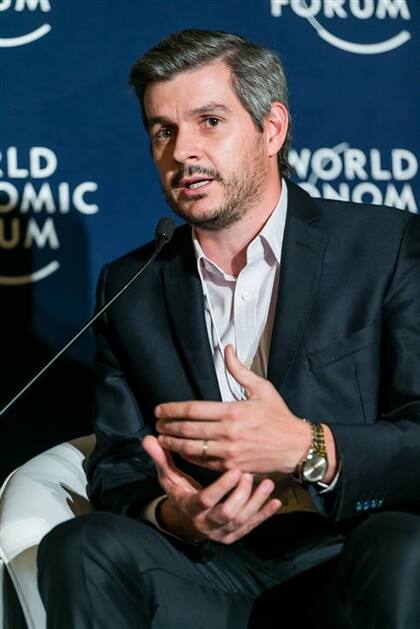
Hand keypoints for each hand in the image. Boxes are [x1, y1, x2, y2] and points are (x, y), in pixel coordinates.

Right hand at [142, 435, 280, 544]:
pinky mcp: (235, 534)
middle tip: (249, 474)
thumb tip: (147, 439)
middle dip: (240, 495)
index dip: (221, 487)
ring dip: (256, 502)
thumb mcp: (169, 478)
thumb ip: (161, 459)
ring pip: (242, 520)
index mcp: (191, 508)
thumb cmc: (180, 492)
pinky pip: (252, 526)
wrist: (187, 521)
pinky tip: (276, 501)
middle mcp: (207, 523)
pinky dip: (265, 514)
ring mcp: (222, 531)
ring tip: (266, 483)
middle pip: (227, 513)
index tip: (234, 470)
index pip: (206, 500)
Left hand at [155, 345, 312, 474]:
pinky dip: (188, 457)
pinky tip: (180, 451)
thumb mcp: (262, 389)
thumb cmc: (278, 416)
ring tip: (162, 438)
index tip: (160, 410)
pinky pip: (203, 463)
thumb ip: (240, 371)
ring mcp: (229, 453)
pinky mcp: (231, 467)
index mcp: (233, 411)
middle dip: (168, 427)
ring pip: (192, 449)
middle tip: (157, 424)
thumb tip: (227, 350)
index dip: (172, 410)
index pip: (193, 410)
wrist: (295, 447)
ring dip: (173, 444)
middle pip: (188, 430)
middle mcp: (228, 433)